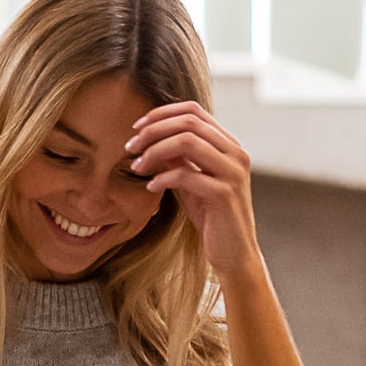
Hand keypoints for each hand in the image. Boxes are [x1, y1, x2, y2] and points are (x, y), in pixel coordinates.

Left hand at [127, 102, 262, 281]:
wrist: (234, 254)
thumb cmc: (212, 218)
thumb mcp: (192, 182)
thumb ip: (179, 159)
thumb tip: (153, 138)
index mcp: (229, 145)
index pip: (194, 110)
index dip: (161, 113)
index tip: (137, 128)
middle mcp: (236, 153)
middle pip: (188, 122)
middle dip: (153, 131)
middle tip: (130, 146)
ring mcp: (232, 173)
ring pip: (187, 142)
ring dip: (155, 151)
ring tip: (137, 166)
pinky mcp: (224, 195)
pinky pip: (186, 176)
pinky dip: (162, 178)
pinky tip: (151, 188)